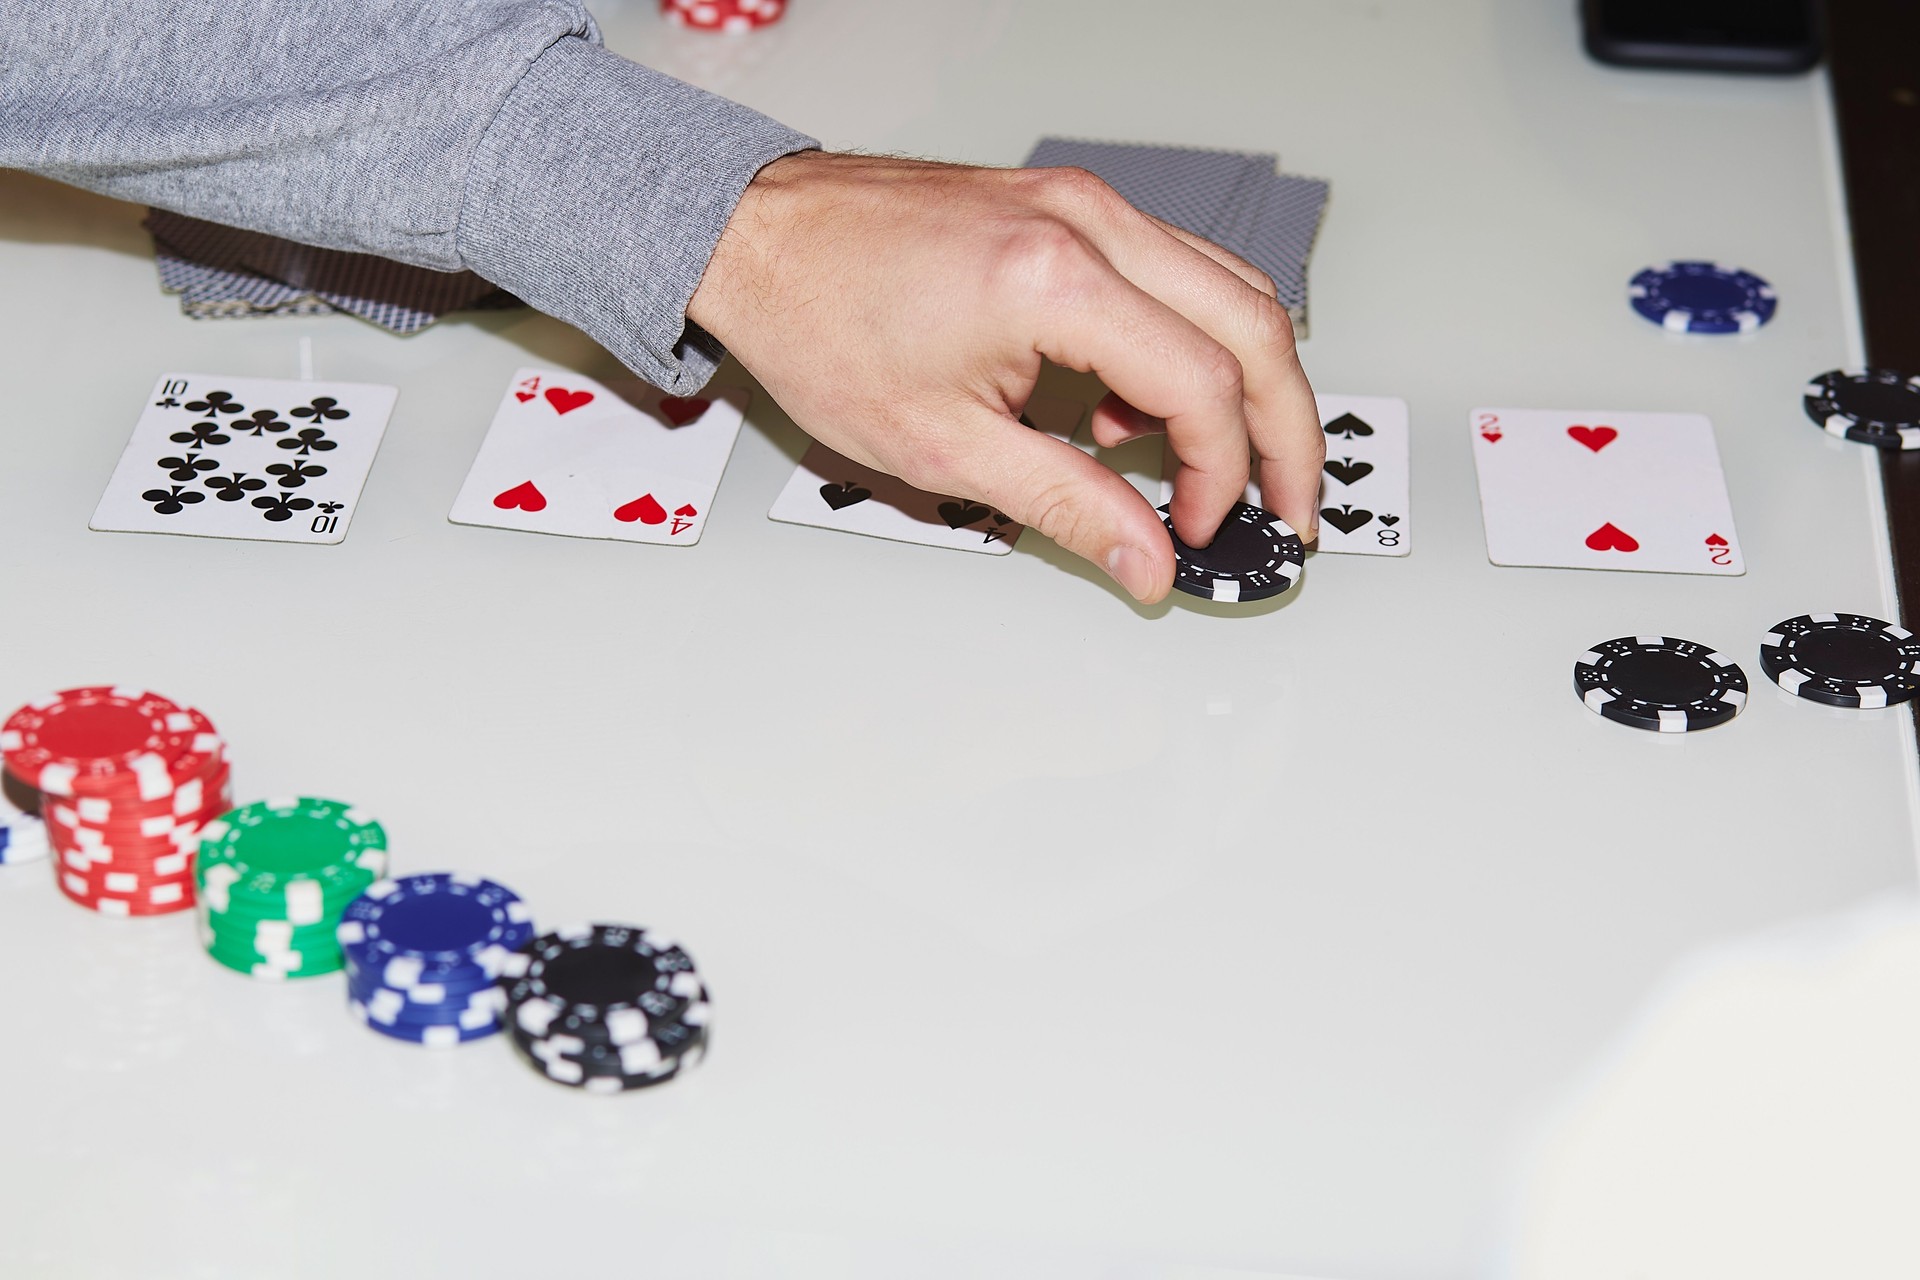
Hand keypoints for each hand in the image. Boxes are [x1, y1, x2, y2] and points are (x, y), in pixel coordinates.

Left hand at [686, 151, 1321, 602]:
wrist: (756, 239)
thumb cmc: (819, 323)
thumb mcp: (941, 446)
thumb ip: (1065, 504)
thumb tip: (1148, 560)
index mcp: (1056, 279)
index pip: (1201, 382)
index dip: (1220, 473)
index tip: (1198, 530)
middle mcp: (1087, 222)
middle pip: (1250, 323)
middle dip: (1284, 429)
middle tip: (1285, 508)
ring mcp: (1083, 204)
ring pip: (1227, 287)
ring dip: (1246, 381)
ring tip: (1225, 469)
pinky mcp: (1069, 207)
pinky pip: (1173, 271)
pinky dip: (1189, 342)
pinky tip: (1137, 412)